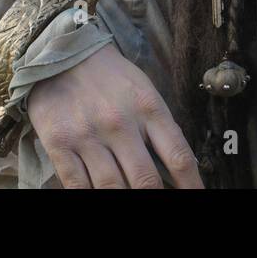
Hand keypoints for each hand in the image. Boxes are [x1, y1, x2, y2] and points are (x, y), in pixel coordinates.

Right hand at [28, 44, 203, 188]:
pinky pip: (77, 185)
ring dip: (122, 200)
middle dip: (155, 198)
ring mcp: (88, 135)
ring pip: (112, 188)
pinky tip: (100, 197)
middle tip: (162, 203)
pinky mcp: (59, 143)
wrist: (63, 53)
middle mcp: (120, 123)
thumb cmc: (111, 77)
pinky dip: (90, 196)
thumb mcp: (144, 92)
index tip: (196, 196)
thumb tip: (178, 167)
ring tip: (131, 202)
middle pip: (145, 179)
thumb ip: (160, 127)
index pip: (178, 155)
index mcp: (148, 107)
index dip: (191, 184)